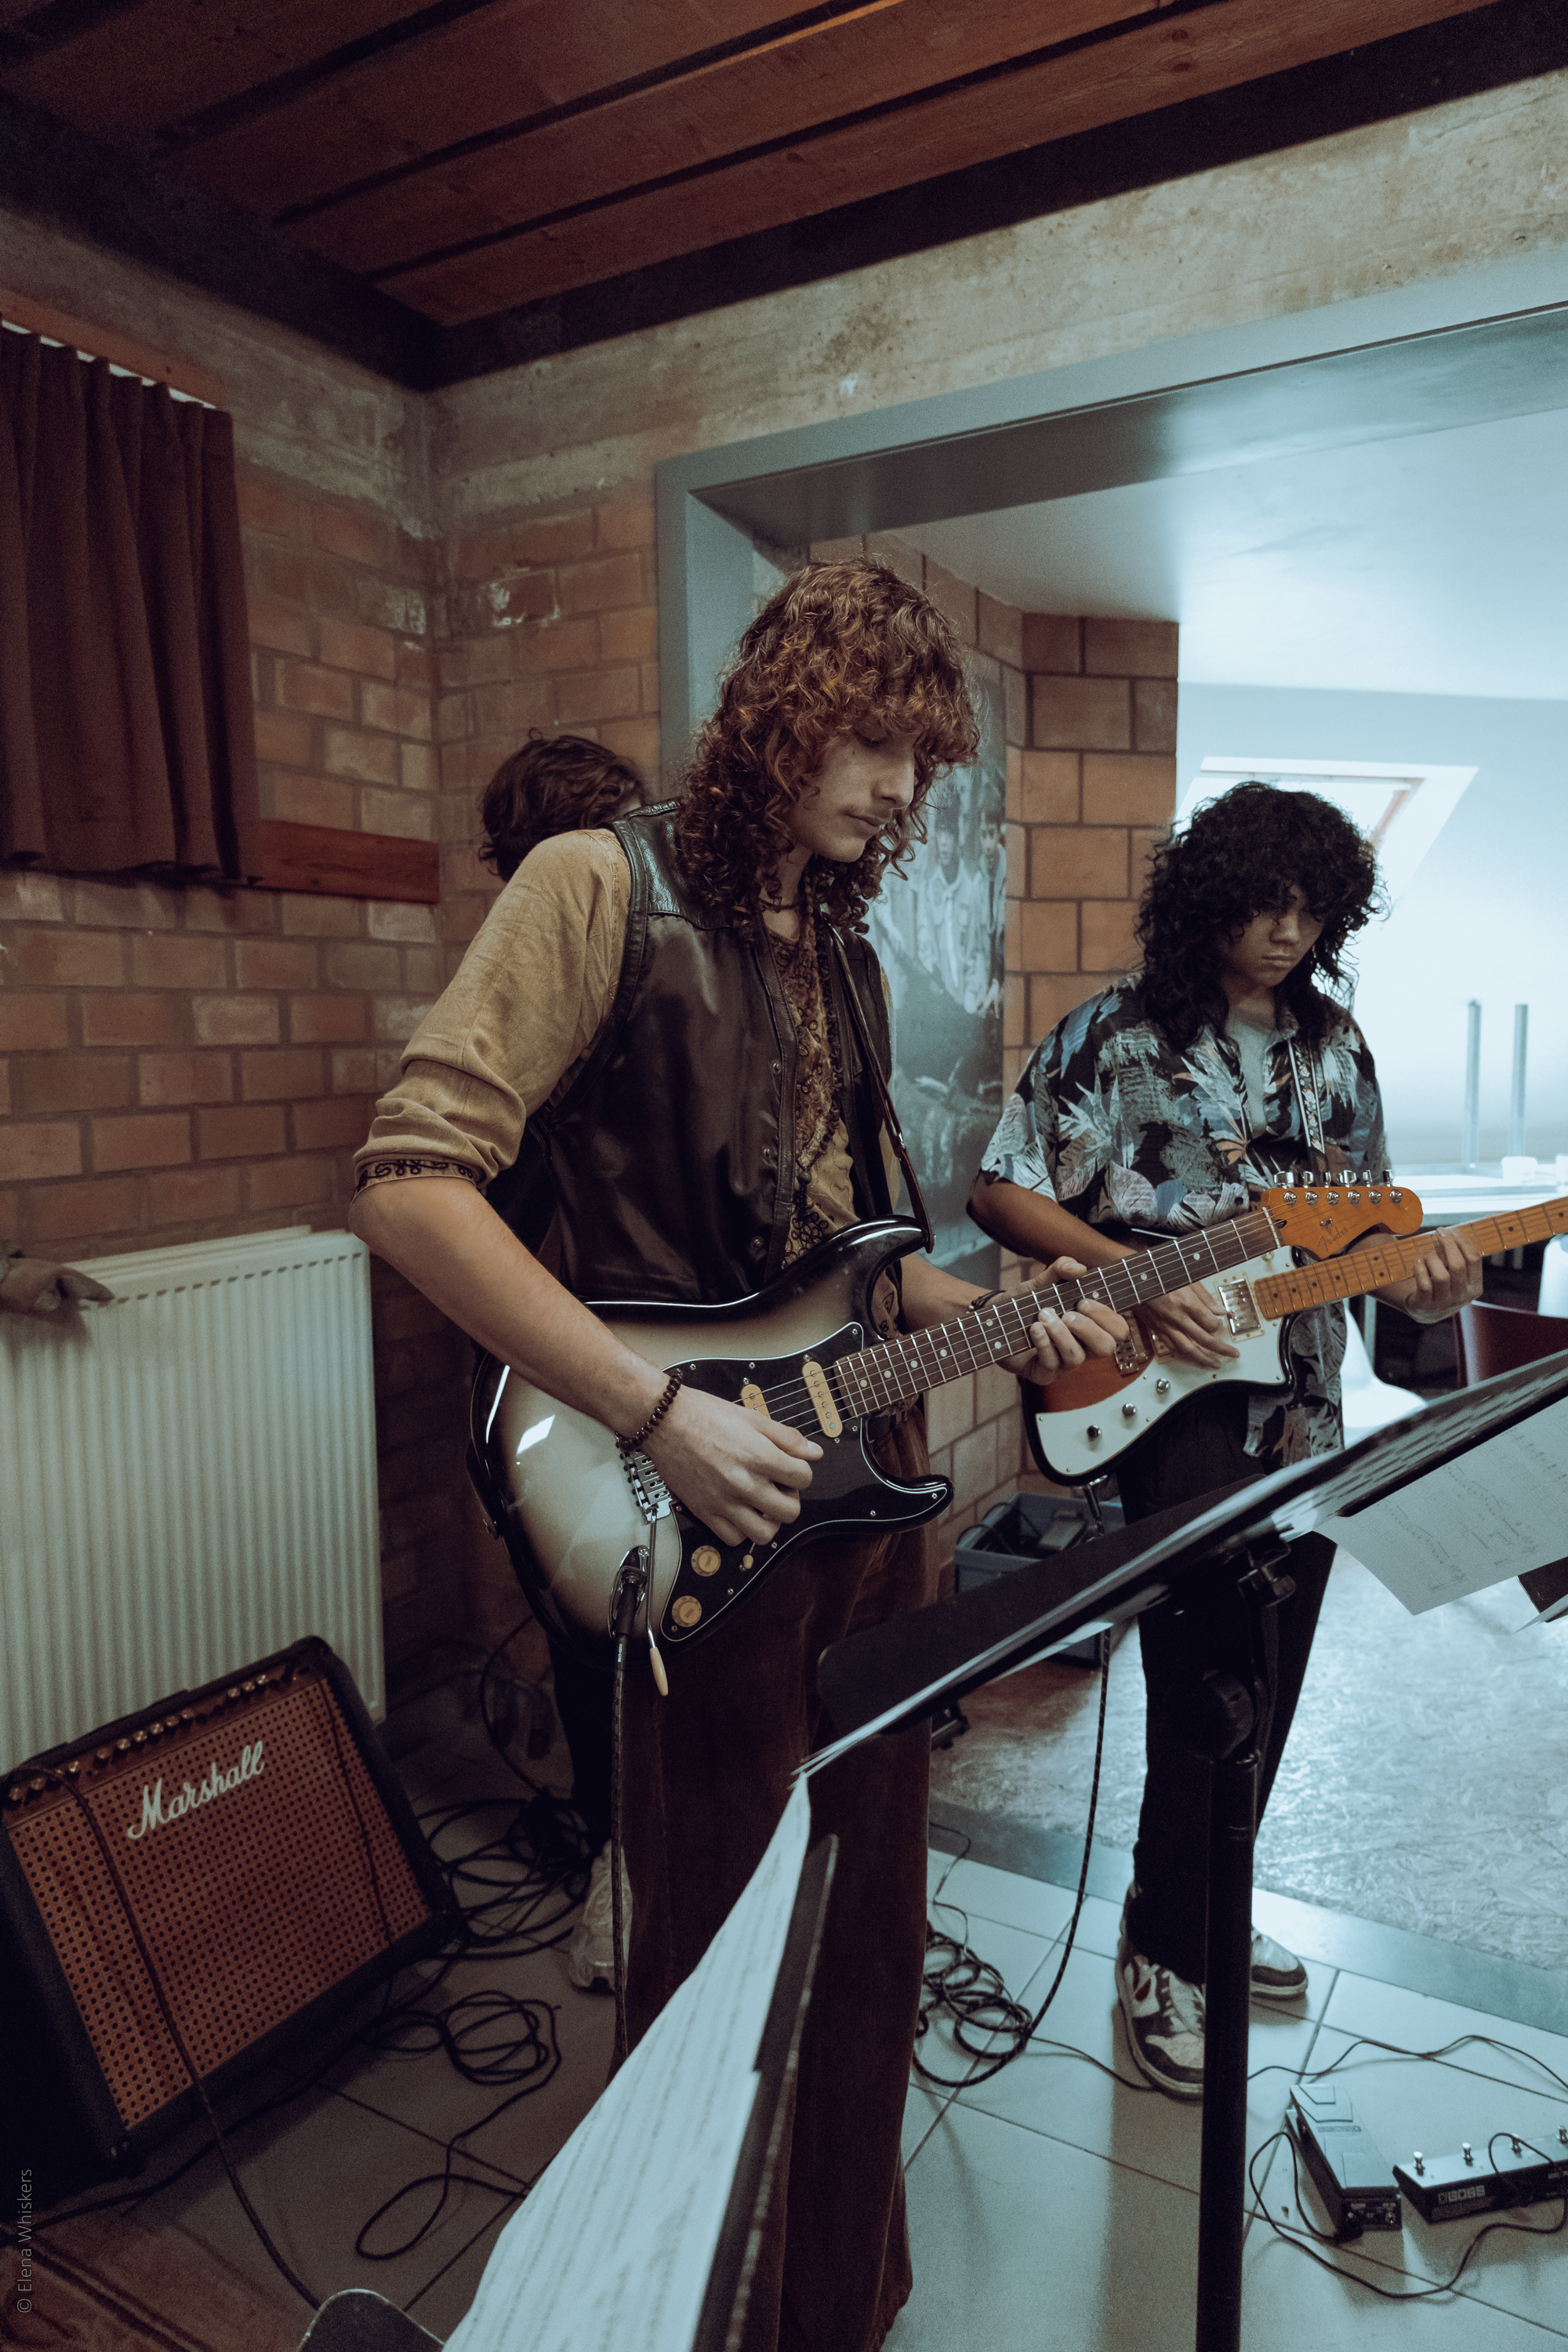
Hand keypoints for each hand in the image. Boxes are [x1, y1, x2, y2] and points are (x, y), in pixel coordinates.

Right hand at [643, 1385, 820, 1546]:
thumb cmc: (704, 1415)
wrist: (665, 1421)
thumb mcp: (752, 1418)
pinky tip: (741, 1512)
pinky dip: (742, 1530)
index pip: (803, 1478)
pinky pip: (733, 1538)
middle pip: (790, 1511)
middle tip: (779, 1486)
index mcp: (759, 1456)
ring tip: (762, 1504)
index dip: (802, 1471)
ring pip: (764, 1533)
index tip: (791, 1468)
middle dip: (791, 1498)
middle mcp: (743, 1482)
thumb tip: (813, 1452)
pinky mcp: (705, 1511)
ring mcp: (723, 1501)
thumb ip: (787, 1438)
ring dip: (770, 1520)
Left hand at [1000, 1258, 1126, 1384]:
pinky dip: (1043, 1343)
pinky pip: (1052, 1364)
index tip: (1084, 1300)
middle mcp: (1082, 1347)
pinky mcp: (1043, 1374)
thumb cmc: (1023, 1306)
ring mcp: (1063, 1364)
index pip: (1118, 1329)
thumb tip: (1079, 1268)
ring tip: (1043, 1315)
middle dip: (1089, 1328)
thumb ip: (1060, 1270)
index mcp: (1089, 1327)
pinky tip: (1033, 1328)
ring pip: (1077, 1357)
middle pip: (1107, 1348)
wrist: (992, 1322)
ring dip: (1061, 1334)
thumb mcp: (1041, 1283)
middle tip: (1069, 1313)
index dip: (1107, 1316)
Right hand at [1135, 1281, 1239, 1368]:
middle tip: (1232, 1355)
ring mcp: (1166, 1326)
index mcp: (1187, 1303)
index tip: (1221, 1325)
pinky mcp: (1156, 1329)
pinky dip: (1184, 1357)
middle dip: (1221, 1350)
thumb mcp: (1187, 1279)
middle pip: (1204, 1340)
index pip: (1211, 1324)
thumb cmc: (1159, 1275)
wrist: (1133, 1280)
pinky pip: (1172, 1348)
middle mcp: (1177, 1318)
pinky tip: (1192, 1360)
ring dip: (1203, 1360)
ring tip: (1214, 1365)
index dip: (1219, 1326)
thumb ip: (1205, 1297)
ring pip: (1187, 1349)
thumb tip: (1220, 1310)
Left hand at [1378, 1227, 1484, 1323]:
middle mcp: (1461, 1297)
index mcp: (1474, 1287)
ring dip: (1432, 1258)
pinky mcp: (1424, 1305)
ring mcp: (1443, 1303)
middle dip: (1448, 1244)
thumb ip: (1459, 1258)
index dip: (1463, 1241)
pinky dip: (1420, 1270)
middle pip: (1458, 1265)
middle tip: (1439, 1232)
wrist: (1426, 1310)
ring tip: (1426, 1253)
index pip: (1474, 1259)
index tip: (1452, 1231)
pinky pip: (1424, 1285)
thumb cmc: (1442, 1285)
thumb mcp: (1457, 1276)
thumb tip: (1452, 1232)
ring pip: (1441, 1276)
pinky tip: (1416, 1261)